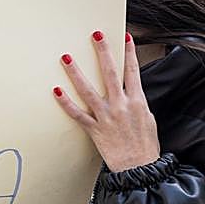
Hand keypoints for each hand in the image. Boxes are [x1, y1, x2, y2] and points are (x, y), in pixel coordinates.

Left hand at [55, 31, 160, 171]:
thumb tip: (132, 92)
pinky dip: (65, 103)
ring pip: (88, 90)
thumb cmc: (146, 145)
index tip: (125, 37)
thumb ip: (138, 103)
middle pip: (110, 73)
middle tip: (96, 35)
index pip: (132, 71)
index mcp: (137, 101)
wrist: (140, 168)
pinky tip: (56, 91)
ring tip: (67, 57)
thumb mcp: (148, 119)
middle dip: (103, 52)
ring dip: (76, 72)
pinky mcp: (94, 129)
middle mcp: (121, 106)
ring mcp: (106, 116)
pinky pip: (77, 114)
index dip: (129, 53)